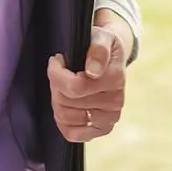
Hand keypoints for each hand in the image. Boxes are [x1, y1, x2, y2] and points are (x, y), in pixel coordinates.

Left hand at [47, 10, 132, 142]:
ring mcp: (110, 118)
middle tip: (62, 72)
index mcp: (115, 78)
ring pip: (65, 117)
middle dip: (57, 85)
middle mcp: (115, 101)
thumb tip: (93, 71)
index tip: (57, 60)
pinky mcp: (103, 129)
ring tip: (64, 86)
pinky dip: (63, 121)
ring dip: (58, 100)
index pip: (74, 87)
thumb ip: (98, 49)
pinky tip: (67, 105)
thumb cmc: (102, 45)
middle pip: (66, 102)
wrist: (114, 57)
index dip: (57, 73)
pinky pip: (73, 134)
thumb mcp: (102, 37)